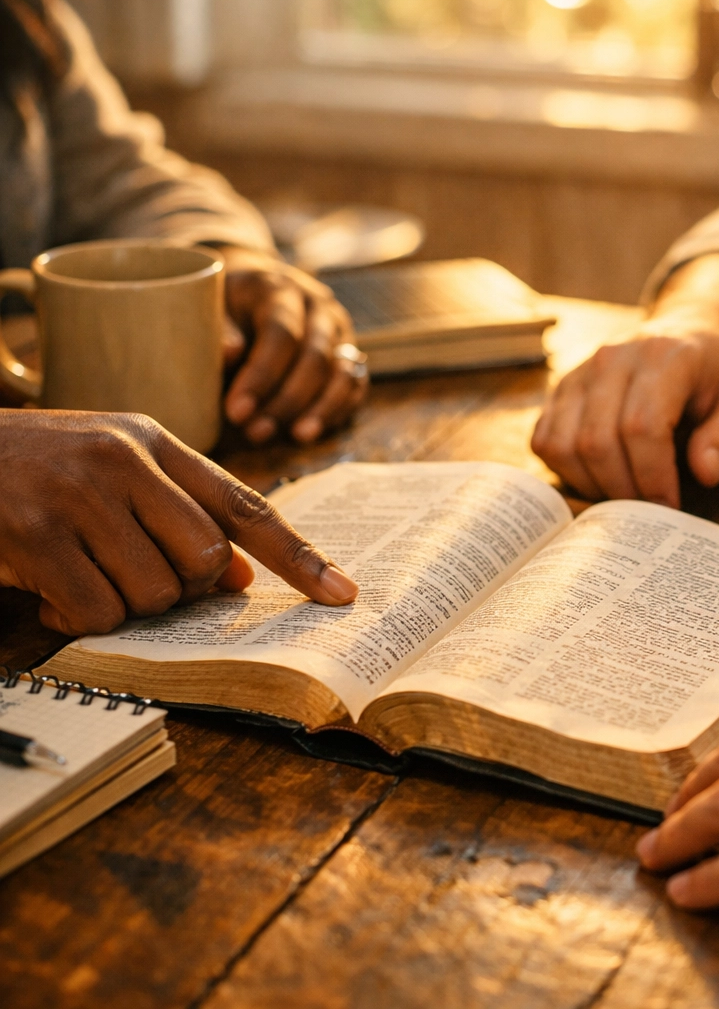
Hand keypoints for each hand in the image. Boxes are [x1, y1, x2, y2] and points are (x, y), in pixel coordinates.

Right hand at [0, 409, 357, 634]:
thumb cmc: (36, 468)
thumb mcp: (114, 471)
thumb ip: (180, 512)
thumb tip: (240, 574)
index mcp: (153, 442)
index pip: (246, 505)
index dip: (300, 555)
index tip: (342, 593)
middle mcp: (123, 461)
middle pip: (206, 559)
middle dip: (181, 586)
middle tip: (133, 572)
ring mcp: (78, 496)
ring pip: (154, 592)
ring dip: (123, 603)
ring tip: (81, 573)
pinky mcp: (35, 536)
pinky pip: (97, 611)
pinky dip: (78, 618)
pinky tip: (49, 591)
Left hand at [218, 248, 368, 445]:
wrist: (253, 287)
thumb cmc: (227, 306)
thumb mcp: (212, 308)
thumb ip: (219, 328)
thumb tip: (230, 353)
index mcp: (280, 289)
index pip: (282, 333)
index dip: (262, 376)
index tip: (236, 411)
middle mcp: (318, 307)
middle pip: (315, 358)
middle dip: (287, 401)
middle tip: (256, 432)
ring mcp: (339, 331)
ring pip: (343, 374)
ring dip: (319, 410)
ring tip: (294, 437)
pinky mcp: (350, 353)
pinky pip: (355, 386)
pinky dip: (337, 411)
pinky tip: (312, 431)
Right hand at [531, 317, 718, 506]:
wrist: (689, 335)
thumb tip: (705, 473)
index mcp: (663, 356)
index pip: (642, 426)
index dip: (652, 476)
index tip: (669, 505)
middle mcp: (611, 359)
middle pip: (597, 442)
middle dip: (623, 490)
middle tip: (647, 512)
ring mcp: (578, 373)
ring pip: (563, 445)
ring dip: (592, 485)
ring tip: (625, 497)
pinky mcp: (559, 391)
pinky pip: (544, 442)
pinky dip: (567, 472)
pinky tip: (600, 478)